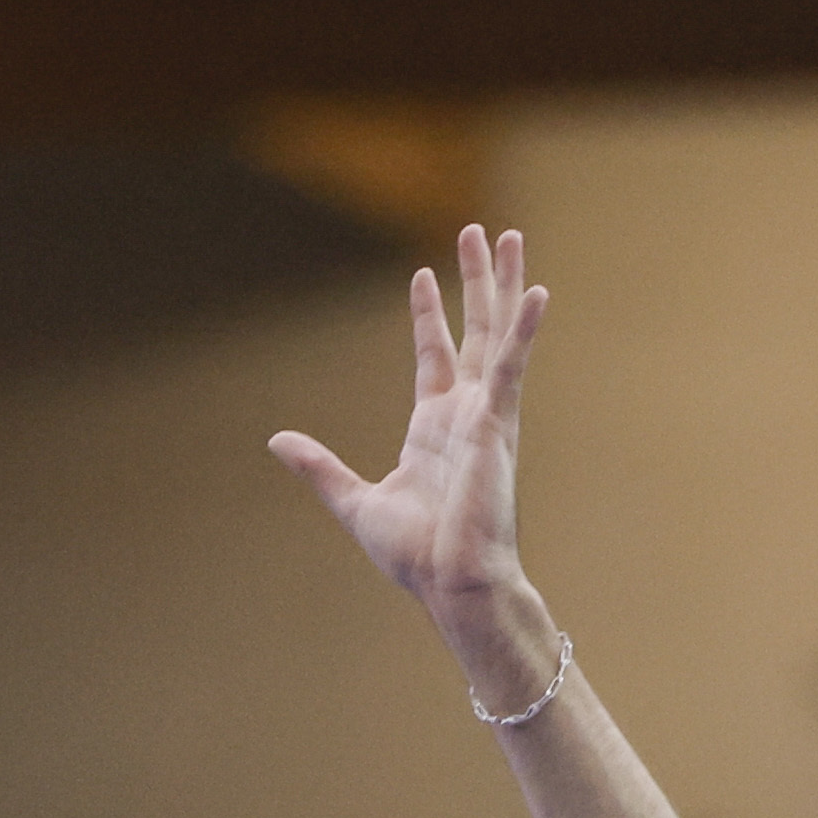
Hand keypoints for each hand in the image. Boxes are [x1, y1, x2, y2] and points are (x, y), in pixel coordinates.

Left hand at [270, 226, 546, 624]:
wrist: (451, 584)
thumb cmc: (417, 554)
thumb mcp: (354, 501)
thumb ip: (318, 467)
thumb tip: (277, 440)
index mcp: (435, 429)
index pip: (434, 355)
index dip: (429, 314)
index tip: (423, 274)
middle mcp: (465, 414)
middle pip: (474, 331)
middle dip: (476, 281)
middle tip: (480, 232)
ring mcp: (485, 416)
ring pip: (498, 334)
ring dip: (505, 285)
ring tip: (511, 236)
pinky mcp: (496, 426)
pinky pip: (511, 369)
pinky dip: (524, 331)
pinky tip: (540, 293)